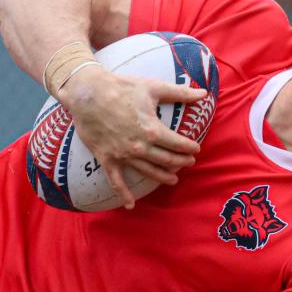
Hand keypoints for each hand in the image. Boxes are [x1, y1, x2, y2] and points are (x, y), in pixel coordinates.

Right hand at [58, 67, 205, 208]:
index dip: (189, 148)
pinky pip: (116, 181)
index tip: (195, 149)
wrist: (88, 93)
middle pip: (166, 160)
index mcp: (152, 130)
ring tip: (173, 180)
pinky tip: (130, 204)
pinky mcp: (107, 158)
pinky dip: (123, 194)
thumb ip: (180, 93)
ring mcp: (123, 155)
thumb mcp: (153, 87)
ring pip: (148, 172)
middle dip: (180, 162)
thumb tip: (203, 93)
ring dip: (163, 177)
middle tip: (188, 163)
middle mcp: (140, 147)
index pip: (178, 144)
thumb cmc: (121, 87)